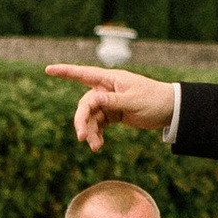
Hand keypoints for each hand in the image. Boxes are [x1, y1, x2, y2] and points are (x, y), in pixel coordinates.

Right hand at [46, 62, 176, 150]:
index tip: (48, 70)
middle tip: (82, 137)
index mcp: (111, 79)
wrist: (169, 110)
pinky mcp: (113, 114)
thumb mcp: (134, 101)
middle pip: (85, 104)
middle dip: (82, 120)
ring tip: (95, 147)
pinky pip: (99, 124)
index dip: (65, 72)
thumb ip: (113, 101)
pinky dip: (97, 134)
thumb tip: (94, 100)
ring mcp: (109, 102)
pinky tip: (98, 145)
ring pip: (91, 117)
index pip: (84, 73)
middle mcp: (107, 89)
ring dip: (91, 131)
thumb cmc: (153, 100)